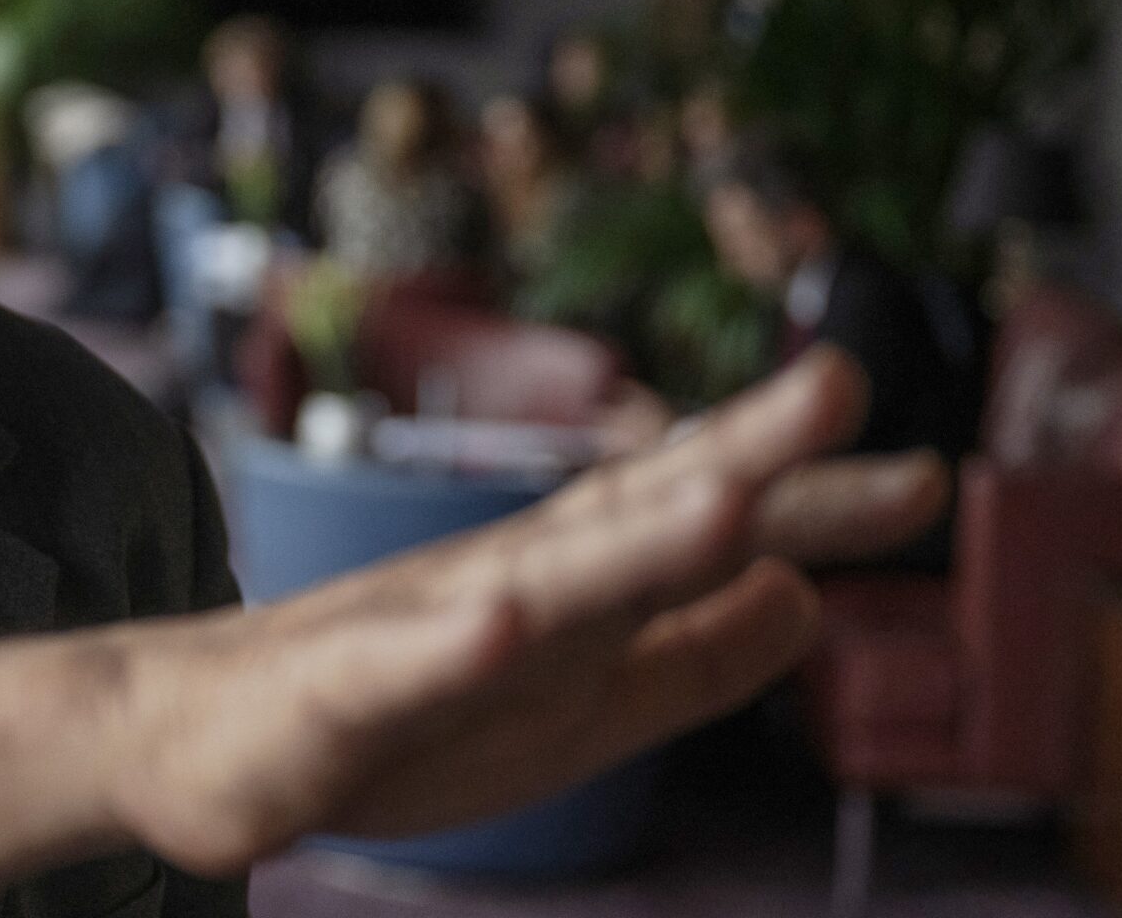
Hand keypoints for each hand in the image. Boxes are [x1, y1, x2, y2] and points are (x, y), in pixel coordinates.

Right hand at [0, 347, 946, 914]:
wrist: (201, 741)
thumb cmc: (396, 720)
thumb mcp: (578, 707)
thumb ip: (691, 654)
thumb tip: (807, 595)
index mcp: (564, 593)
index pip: (695, 527)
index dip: (806, 496)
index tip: (920, 469)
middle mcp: (499, 585)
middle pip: (629, 514)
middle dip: (739, 456)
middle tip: (840, 380)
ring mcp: (415, 631)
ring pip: (533, 583)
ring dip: (630, 543)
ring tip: (725, 503)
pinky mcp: (334, 695)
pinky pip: (396, 670)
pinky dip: (452, 647)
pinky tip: (500, 623)